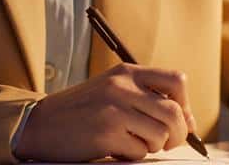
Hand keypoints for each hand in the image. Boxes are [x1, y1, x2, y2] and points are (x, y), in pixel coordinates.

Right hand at [13, 64, 196, 161]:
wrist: (40, 124)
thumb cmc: (80, 112)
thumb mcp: (112, 91)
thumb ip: (145, 97)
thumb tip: (188, 122)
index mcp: (126, 72)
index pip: (176, 81)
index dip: (185, 105)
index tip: (178, 120)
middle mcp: (122, 86)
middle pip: (175, 112)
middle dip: (177, 134)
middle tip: (164, 142)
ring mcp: (114, 109)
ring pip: (162, 135)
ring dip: (152, 146)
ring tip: (131, 142)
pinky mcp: (107, 133)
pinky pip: (140, 152)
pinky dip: (131, 155)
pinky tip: (113, 147)